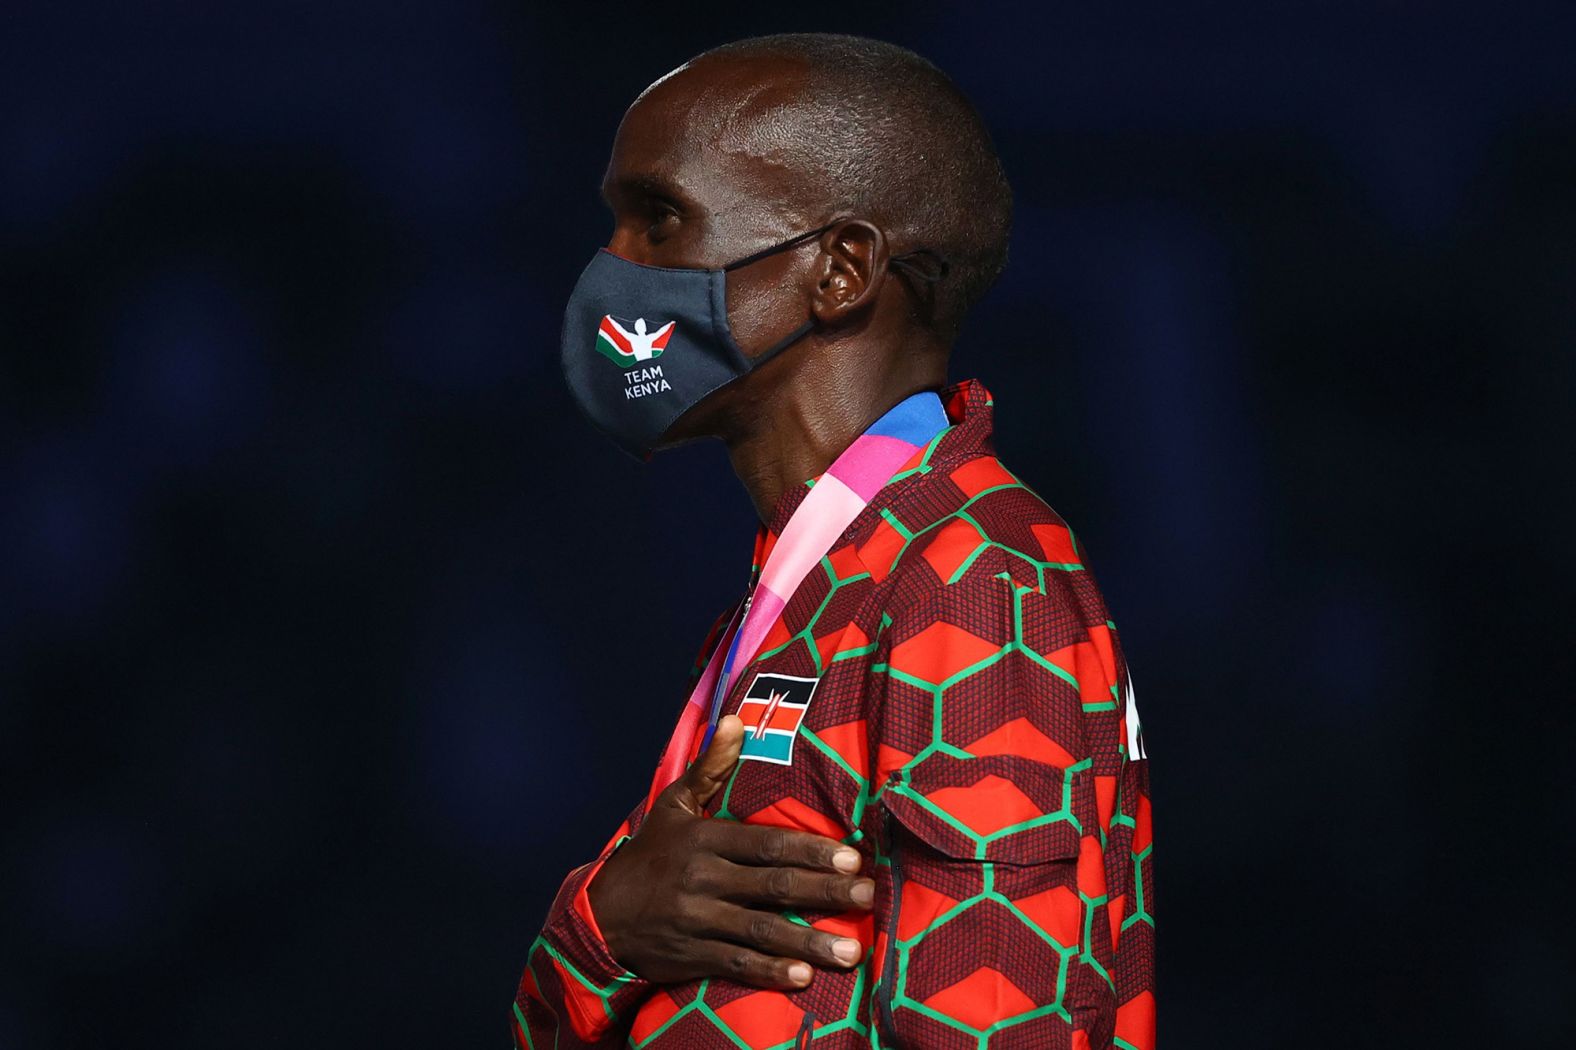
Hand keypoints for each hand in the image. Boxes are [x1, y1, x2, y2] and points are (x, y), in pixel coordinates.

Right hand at [585, 715, 874, 989]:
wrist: (598, 916)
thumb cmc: (648, 856)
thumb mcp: (673, 806)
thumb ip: (710, 767)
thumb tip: (736, 720)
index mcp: (704, 840)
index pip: (767, 845)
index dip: (811, 852)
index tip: (852, 858)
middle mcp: (703, 879)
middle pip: (773, 886)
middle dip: (825, 892)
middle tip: (868, 897)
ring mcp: (698, 920)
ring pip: (761, 931)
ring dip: (808, 942)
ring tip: (850, 952)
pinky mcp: (692, 956)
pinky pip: (737, 965)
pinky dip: (770, 972)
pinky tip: (803, 978)